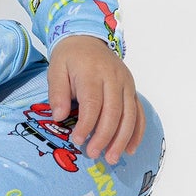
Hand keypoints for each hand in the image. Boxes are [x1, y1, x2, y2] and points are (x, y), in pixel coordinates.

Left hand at [48, 34, 144, 165]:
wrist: (88, 38)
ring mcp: (127, 84)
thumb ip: (57, 92)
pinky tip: (130, 148)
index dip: (87, 124)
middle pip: (114, 112)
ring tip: (112, 158)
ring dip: (122, 139)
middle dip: (105, 137)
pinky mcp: (132, 89)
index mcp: (93, 72)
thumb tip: (59, 116)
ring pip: (130, 115)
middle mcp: (114, 78)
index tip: (78, 140)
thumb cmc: (70, 57)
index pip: (92, 103)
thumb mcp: (56, 69)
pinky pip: (139, 113)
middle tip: (93, 154)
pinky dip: (137, 132)